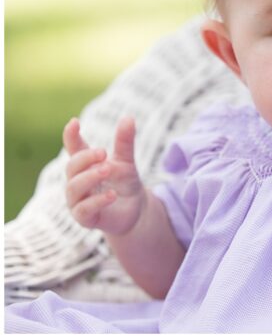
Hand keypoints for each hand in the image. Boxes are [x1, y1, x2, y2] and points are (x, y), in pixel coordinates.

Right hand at [63, 116, 145, 235]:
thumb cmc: (125, 183)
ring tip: (107, 169)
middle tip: (104, 153)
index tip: (74, 122)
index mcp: (86, 165)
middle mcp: (77, 181)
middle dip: (86, 158)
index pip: (73, 149)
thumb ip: (125, 142)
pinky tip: (112, 194)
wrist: (136, 210)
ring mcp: (78, 200)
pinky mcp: (84, 218)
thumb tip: (128, 117)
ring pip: (74, 187)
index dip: (71, 136)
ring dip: (90, 177)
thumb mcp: (126, 161)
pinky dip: (96, 201)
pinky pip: (83, 209)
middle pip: (71, 166)